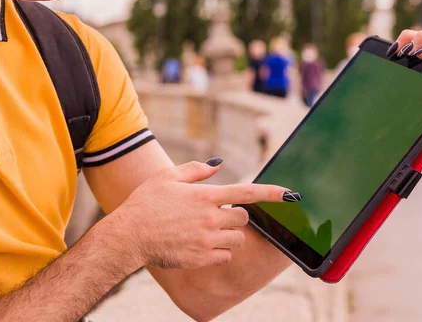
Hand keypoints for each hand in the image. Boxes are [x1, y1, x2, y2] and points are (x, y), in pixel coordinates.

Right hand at [110, 159, 290, 269]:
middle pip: (244, 218)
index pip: (247, 192)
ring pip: (238, 239)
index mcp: (204, 195)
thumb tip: (218, 163)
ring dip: (229, 234)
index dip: (272, 193)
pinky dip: (220, 251)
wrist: (129, 236)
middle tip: (216, 215)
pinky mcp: (202, 258)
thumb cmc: (146, 203)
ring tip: (206, 231)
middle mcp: (210, 217)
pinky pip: (226, 256)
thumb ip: (196, 169)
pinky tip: (201, 244)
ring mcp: (207, 240)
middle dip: (236, 216)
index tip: (291, 194)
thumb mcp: (167, 177)